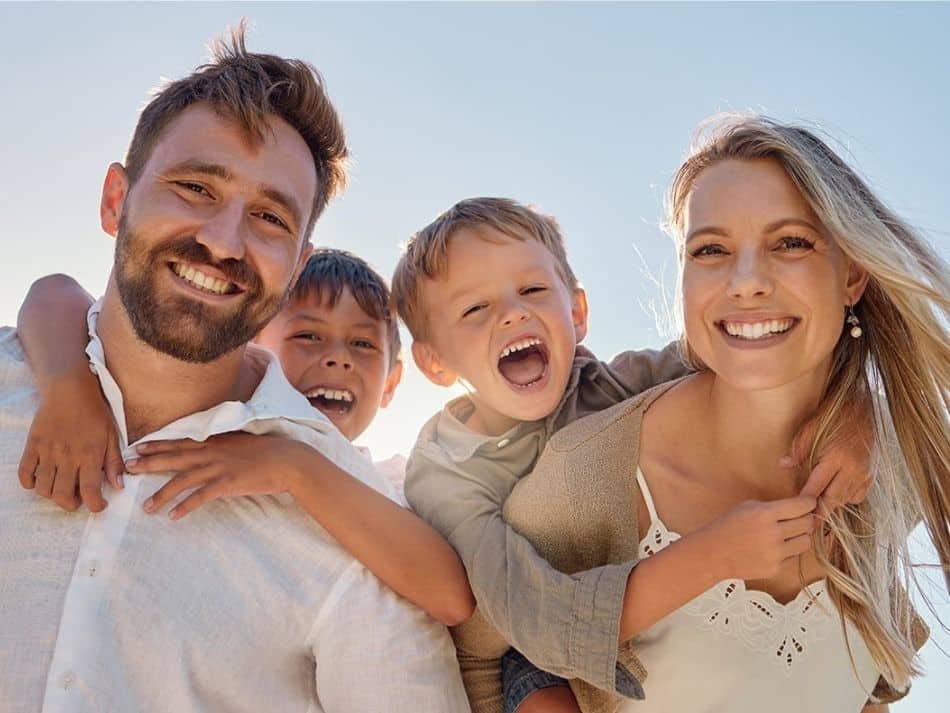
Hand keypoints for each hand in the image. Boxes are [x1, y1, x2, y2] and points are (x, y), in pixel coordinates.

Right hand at [18, 364, 123, 511]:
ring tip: (62, 489)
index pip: (91, 492)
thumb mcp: (112, 436)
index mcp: (90, 455)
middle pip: (63, 496)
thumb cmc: (95, 413)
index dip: (95, 506)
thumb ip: (114, 462)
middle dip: (72, 505)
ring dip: (52, 496)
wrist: (70, 390)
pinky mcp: (32, 446)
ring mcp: (47, 452)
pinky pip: (24, 473)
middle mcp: (68, 457)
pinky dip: (29, 483)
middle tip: (79, 499)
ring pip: (43, 488)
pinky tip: (40, 480)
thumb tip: (118, 486)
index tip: (99, 505)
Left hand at [126, 432, 312, 519]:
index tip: (138, 448)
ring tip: (146, 507)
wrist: (288, 460)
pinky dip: (186, 506)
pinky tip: (173, 516)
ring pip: (183, 480)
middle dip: (150, 464)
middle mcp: (213, 452)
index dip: (158, 445)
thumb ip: (223, 445)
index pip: (180, 442)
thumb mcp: (241, 443)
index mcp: (215, 441)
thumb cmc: (267, 452)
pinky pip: (201, 497)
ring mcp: (219, 467)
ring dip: (163, 494)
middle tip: (128, 469)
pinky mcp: (228, 483)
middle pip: (175, 458)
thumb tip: (209, 450)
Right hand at [701, 496, 816, 581]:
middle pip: (807, 524)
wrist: (712, 553)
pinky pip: (794, 557)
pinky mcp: (775, 568)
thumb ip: (774, 507)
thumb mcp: (748, 507)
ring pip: (806, 542)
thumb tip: (800, 508)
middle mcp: (773, 533)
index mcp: (765, 514)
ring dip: (801, 536)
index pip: (801, 506)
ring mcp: (775, 553)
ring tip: (790, 534)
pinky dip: (789, 551)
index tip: (810, 502)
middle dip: (807, 518)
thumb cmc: (727, 526)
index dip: (809, 503)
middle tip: (801, 517)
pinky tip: (776, 547)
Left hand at [784, 405, 872, 509]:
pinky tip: (834, 495)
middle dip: (819, 513)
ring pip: (845, 500)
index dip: (805, 500)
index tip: (795, 511)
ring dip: (831, 506)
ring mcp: (865, 474)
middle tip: (806, 524)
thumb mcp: (812, 428)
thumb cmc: (834, 417)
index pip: (817, 486)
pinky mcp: (871, 476)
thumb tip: (783, 465)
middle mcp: (853, 469)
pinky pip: (857, 496)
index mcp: (837, 457)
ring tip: (816, 512)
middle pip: (833, 499)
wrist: (865, 411)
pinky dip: (845, 499)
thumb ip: (798, 449)